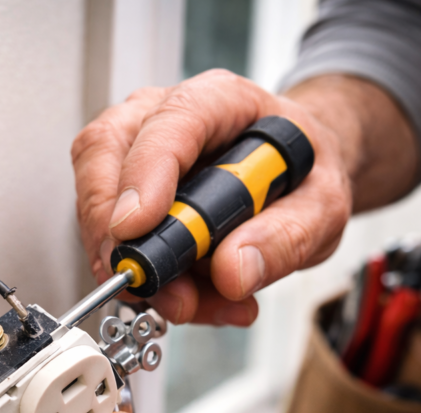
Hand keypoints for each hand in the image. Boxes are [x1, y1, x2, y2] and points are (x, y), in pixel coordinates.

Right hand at [72, 69, 352, 325]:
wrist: (297, 181)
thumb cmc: (302, 175)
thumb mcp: (324, 207)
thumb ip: (288, 237)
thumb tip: (231, 270)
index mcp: (219, 100)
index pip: (168, 123)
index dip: (144, 175)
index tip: (137, 229)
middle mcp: (162, 117)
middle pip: (104, 154)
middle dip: (116, 234)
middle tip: (156, 290)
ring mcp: (132, 152)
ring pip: (96, 203)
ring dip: (137, 268)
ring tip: (196, 303)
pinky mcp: (121, 195)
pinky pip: (109, 239)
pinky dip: (146, 282)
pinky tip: (193, 297)